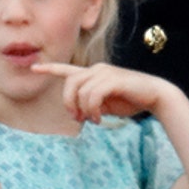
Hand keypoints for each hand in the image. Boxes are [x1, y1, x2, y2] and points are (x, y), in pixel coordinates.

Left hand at [32, 61, 169, 124]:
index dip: (50, 69)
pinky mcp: (113, 79)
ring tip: (93, 120)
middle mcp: (96, 70)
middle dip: (68, 102)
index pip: (67, 69)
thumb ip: (91, 105)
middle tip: (77, 118)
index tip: (34, 67)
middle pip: (69, 82)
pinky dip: (92, 110)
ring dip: (83, 109)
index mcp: (93, 74)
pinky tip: (99, 119)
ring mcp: (104, 73)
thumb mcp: (106, 104)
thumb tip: (79, 115)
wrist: (155, 95)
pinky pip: (92, 95)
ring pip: (80, 91)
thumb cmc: (130, 100)